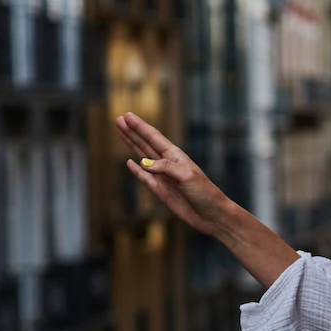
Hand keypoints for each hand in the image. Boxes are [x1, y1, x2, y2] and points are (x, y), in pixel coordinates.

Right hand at [116, 111, 230, 236]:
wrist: (211, 215)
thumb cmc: (205, 193)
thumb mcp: (187, 176)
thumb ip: (166, 167)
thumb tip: (143, 162)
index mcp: (175, 156)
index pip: (153, 137)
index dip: (140, 126)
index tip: (127, 115)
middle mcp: (167, 164)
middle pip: (145, 143)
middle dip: (132, 131)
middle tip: (118, 119)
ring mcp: (163, 177)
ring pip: (142, 156)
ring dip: (131, 145)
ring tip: (121, 133)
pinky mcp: (160, 191)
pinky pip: (144, 178)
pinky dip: (136, 170)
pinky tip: (129, 162)